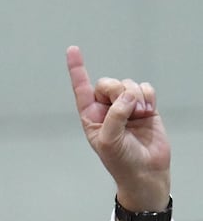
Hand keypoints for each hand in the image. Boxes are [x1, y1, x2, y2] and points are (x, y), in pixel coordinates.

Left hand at [67, 46, 170, 215]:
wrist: (146, 170)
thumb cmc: (121, 160)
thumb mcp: (108, 141)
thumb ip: (114, 116)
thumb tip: (127, 95)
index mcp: (90, 116)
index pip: (81, 89)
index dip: (77, 69)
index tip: (72, 49)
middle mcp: (106, 108)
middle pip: (109, 83)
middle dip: (118, 92)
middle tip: (127, 109)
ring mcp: (126, 106)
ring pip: (128, 84)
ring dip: (136, 98)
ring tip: (139, 116)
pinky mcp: (145, 106)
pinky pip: (145, 88)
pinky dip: (148, 97)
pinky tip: (147, 112)